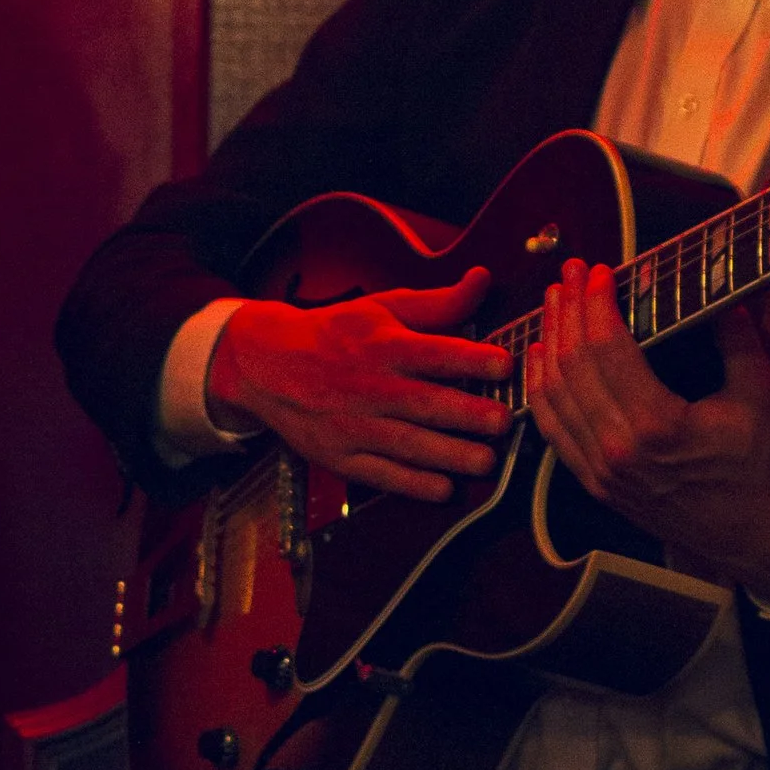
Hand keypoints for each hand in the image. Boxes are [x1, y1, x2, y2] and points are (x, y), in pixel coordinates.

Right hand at [206, 272, 511, 502]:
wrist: (265, 363)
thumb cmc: (334, 333)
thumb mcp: (382, 308)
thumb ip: (438, 304)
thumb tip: (482, 280)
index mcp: (383, 345)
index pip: (432, 352)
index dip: (469, 358)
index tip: (504, 363)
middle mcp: (369, 385)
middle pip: (422, 402)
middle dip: (465, 414)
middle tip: (503, 422)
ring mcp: (352, 424)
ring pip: (405, 442)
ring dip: (447, 454)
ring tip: (485, 461)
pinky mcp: (338, 455)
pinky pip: (379, 473)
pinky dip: (411, 483)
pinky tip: (443, 489)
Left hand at [526, 260, 769, 606]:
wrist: (756, 536)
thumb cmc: (762, 467)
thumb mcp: (760, 394)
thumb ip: (734, 338)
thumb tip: (715, 291)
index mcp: (657, 426)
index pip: (608, 348)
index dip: (597, 303)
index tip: (599, 272)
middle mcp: (617, 450)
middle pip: (572, 365)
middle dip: (566, 311)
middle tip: (568, 273)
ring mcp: (600, 471)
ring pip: (552, 395)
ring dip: (548, 342)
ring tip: (553, 303)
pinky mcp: (594, 484)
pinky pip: (550, 430)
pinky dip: (539, 388)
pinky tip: (540, 356)